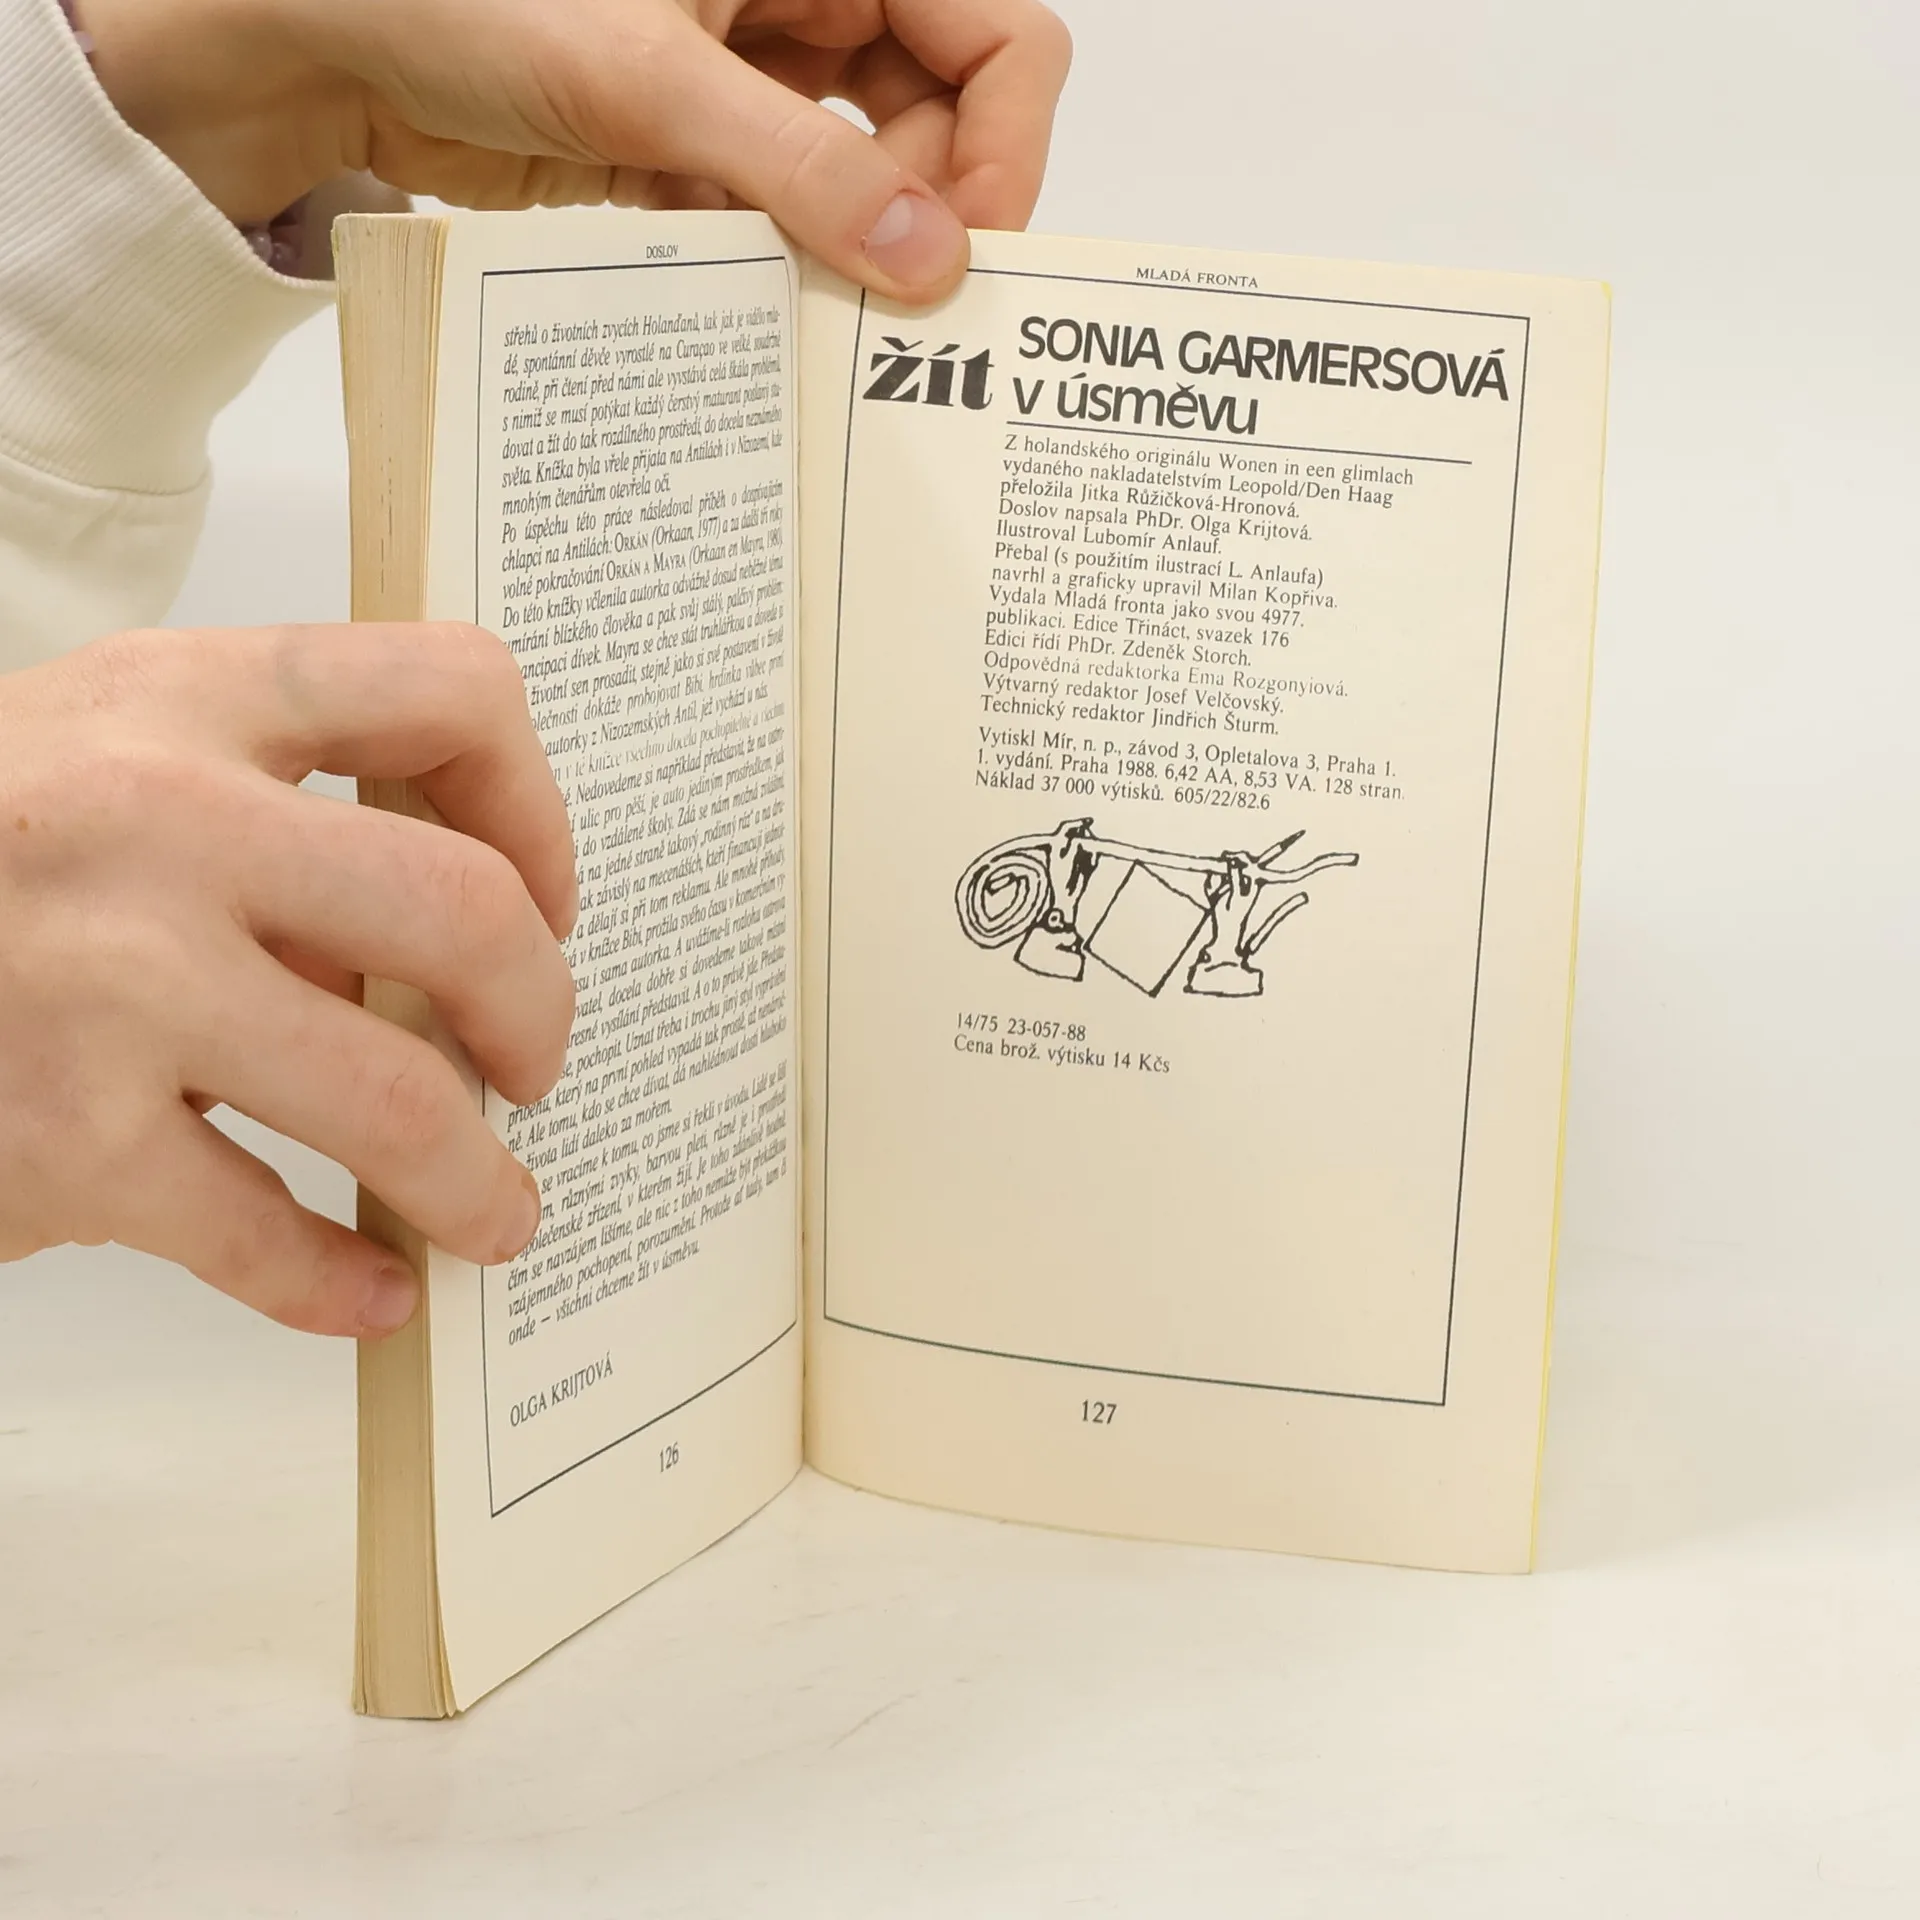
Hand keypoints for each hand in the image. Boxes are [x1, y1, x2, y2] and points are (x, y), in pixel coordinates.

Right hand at [0, 625, 577, 1337]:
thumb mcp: (100, 761)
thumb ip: (269, 822)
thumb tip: (440, 962)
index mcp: (185, 700)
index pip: (447, 690)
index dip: (535, 804)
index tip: (544, 894)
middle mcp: (158, 820)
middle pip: (466, 911)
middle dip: (539, 1011)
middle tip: (532, 1066)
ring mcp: (111, 981)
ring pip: (397, 1098)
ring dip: (476, 1180)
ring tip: (495, 1213)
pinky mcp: (59, 1134)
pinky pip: (260, 1229)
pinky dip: (334, 1278)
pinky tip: (366, 1289)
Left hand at [72, 0, 1072, 302]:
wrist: (328, 39)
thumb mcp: (650, 77)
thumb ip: (800, 165)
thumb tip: (930, 257)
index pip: (996, 36)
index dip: (1007, 144)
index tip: (968, 251)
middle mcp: (804, 3)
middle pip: (942, 120)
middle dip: (928, 217)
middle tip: (895, 315)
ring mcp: (752, 83)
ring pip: (863, 183)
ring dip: (850, 258)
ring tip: (820, 324)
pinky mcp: (700, 154)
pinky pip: (781, 223)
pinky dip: (777, 272)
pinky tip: (755, 313)